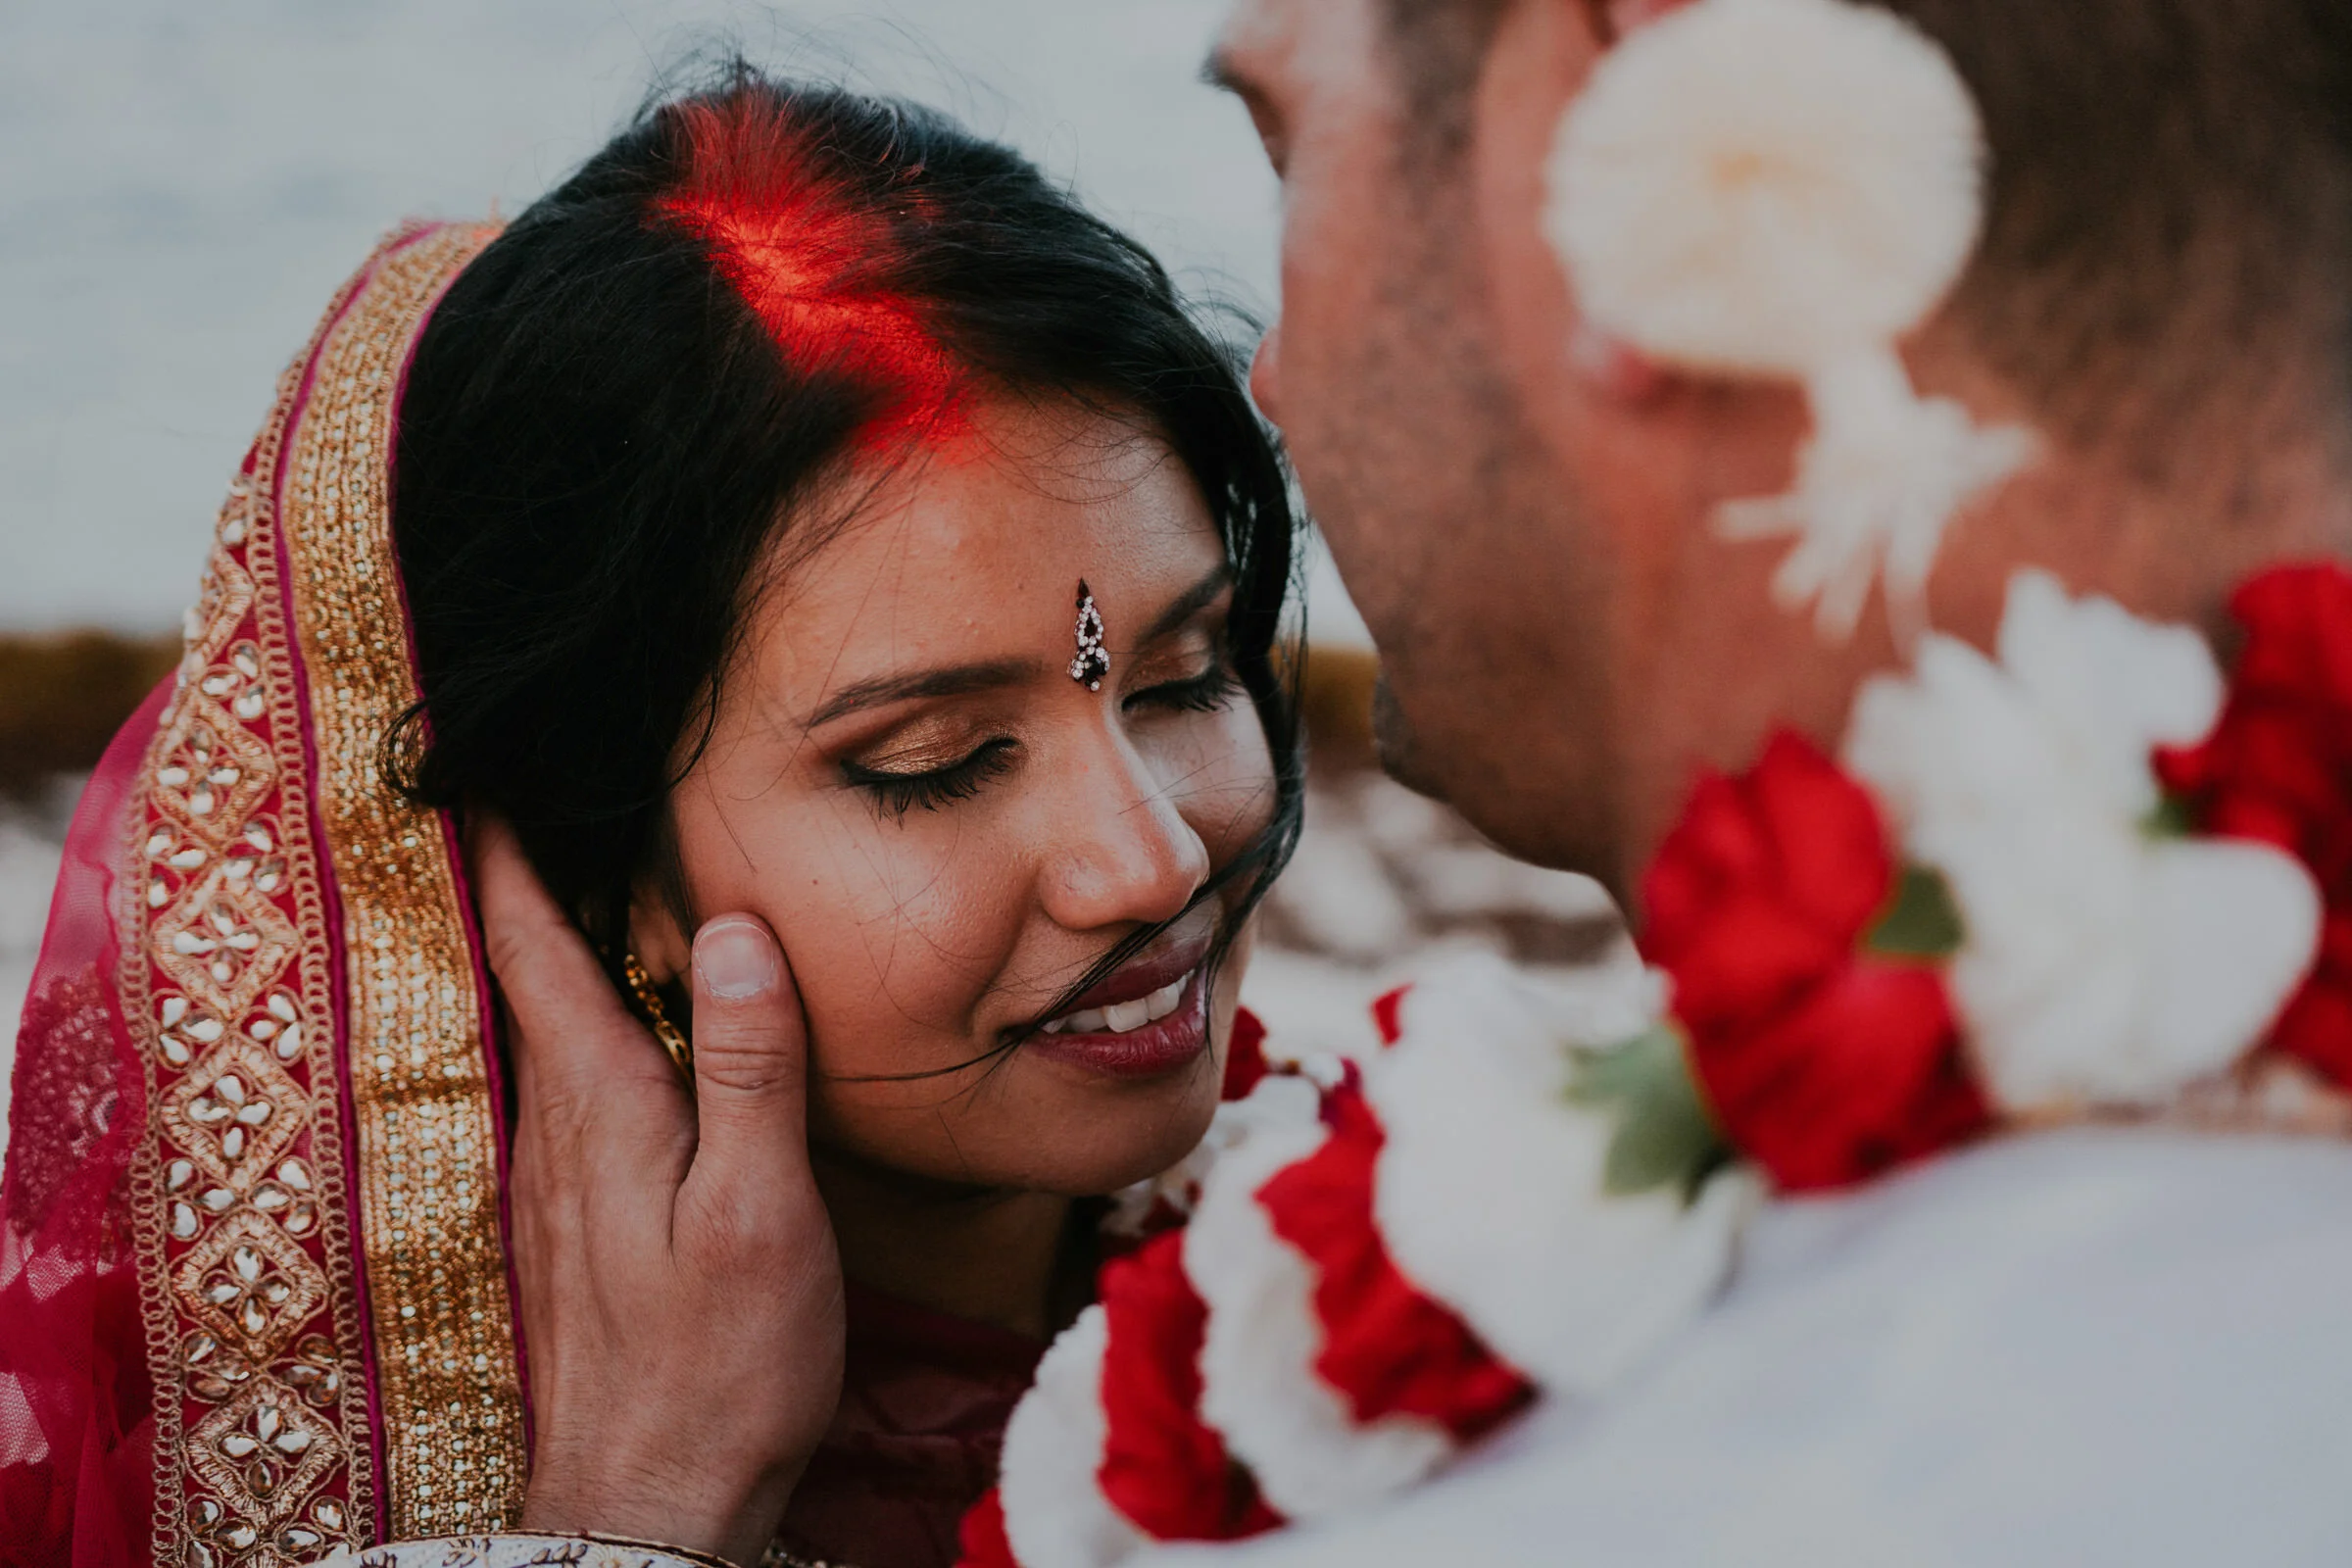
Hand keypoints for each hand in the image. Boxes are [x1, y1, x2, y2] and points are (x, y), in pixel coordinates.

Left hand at [471, 818, 844, 1566]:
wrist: (650, 1510)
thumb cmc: (722, 1365)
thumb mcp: (762, 1212)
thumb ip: (747, 1070)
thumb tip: (729, 930)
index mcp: (599, 1109)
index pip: (531, 948)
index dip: (504, 853)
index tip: (477, 766)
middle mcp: (554, 1134)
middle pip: (520, 978)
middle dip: (515, 880)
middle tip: (516, 791)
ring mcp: (551, 1187)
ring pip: (535, 1035)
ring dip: (538, 951)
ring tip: (556, 879)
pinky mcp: (567, 1231)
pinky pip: (557, 1093)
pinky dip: (565, 1027)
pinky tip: (597, 1029)